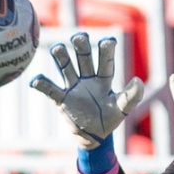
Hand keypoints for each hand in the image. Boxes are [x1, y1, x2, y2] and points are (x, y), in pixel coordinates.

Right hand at [30, 33, 145, 149]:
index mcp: (104, 79)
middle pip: (83, 58)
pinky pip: (51, 89)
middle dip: (81, 47)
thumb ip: (131, 97)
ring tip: (57, 48)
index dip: (106, 51)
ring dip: (61, 57)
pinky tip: (36, 80)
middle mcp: (87, 79)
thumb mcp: (122, 109)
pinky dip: (42, 84)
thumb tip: (138, 81)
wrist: (95, 136)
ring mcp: (73, 87)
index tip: (109, 40)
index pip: (105, 62)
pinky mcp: (62, 100)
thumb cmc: (109, 119)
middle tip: (79, 37)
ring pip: (66, 67)